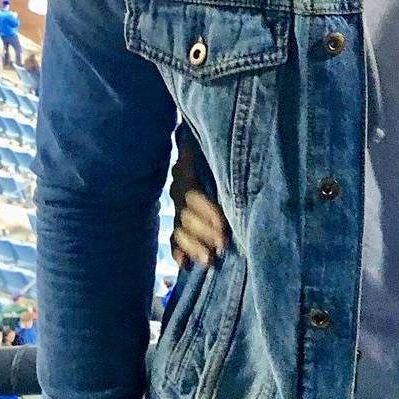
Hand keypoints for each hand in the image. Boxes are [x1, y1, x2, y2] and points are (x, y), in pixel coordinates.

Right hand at [168, 125, 230, 269]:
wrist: (210, 148)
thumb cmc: (223, 149)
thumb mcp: (218, 149)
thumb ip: (204, 149)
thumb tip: (188, 134)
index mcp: (187, 170)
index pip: (192, 194)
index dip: (206, 211)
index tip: (223, 226)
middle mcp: (178, 188)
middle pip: (186, 215)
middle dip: (205, 232)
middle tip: (222, 246)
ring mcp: (177, 207)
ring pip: (180, 229)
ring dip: (194, 246)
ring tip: (209, 261)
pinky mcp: (180, 222)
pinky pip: (174, 240)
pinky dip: (179, 252)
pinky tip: (185, 265)